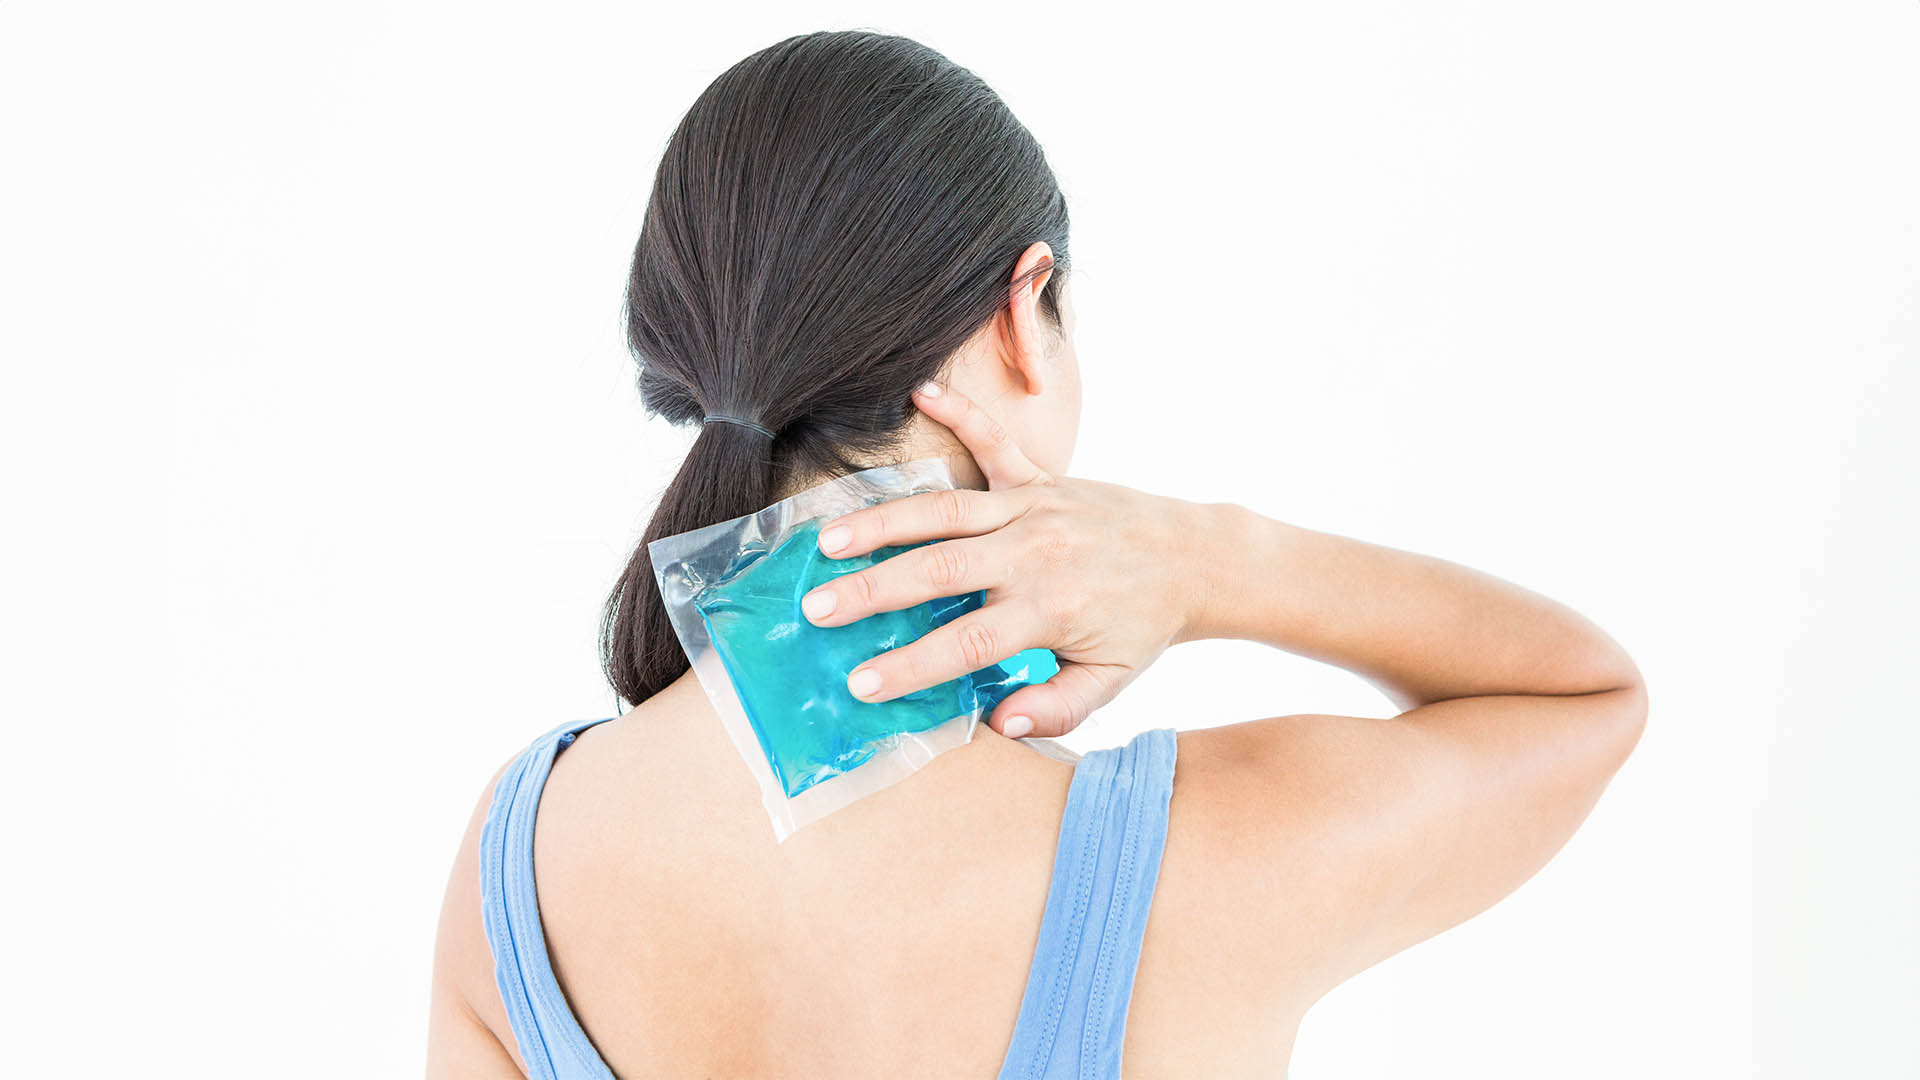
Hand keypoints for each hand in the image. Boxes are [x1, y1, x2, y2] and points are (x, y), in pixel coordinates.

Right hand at [800, 383, 1206, 738]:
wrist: (1195, 557)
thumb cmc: (1142, 625)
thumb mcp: (1110, 680)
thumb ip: (1057, 707)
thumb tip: (998, 725)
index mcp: (1050, 609)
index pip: (968, 642)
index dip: (913, 664)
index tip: (861, 684)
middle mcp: (1035, 553)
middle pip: (941, 570)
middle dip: (873, 591)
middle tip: (816, 607)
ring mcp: (1035, 507)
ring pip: (947, 510)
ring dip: (885, 520)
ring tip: (828, 538)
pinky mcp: (1041, 476)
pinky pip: (995, 440)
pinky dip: (960, 411)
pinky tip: (919, 390)